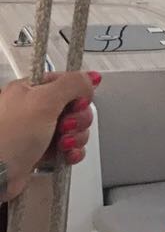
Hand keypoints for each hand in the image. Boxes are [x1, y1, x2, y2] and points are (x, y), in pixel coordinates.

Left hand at [0, 72, 97, 199]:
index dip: (78, 92)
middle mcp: (34, 109)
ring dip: (76, 137)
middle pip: (75, 107)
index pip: (65, 81)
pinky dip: (73, 151)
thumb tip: (90, 78)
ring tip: (62, 144)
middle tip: (65, 126)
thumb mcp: (43, 101)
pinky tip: (66, 154)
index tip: (77, 102)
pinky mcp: (43, 152)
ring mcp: (38, 132)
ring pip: (75, 128)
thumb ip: (71, 84)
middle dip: (78, 119)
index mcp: (29, 90)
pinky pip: (70, 147)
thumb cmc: (7, 139)